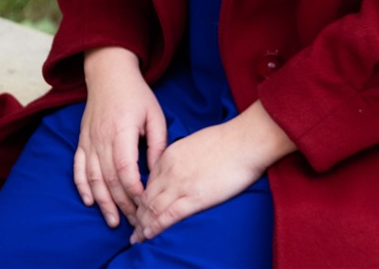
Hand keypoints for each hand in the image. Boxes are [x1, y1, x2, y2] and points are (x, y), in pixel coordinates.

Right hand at [74, 47, 166, 228]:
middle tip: (134, 221)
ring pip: (93, 178)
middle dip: (121, 203)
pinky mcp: (81, 141)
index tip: (145, 202)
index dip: (134, 189)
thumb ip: (157, 143)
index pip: (125, 168)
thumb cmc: (136, 94)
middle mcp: (101, 138)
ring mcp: (88, 140)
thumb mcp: (155, 114)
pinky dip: (82, 186)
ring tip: (113, 221)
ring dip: (102, 202)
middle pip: (109, 179)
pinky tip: (89, 201)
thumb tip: (157, 171)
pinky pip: (78, 168)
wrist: (109, 74)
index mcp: (121, 130)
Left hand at [130, 100, 294, 242]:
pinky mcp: (194, 198)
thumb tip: (180, 169)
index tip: (139, 209)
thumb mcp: (193, 142)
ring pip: (153, 209)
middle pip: (146, 197)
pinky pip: (168, 216)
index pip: (147, 182)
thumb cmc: (226, 140)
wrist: (244, 141)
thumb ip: (181, 157)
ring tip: (137, 238)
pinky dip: (155, 228)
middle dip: (138, 215)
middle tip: (134, 229)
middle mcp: (169, 170)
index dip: (141, 199)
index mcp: (169, 155)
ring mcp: (180, 185)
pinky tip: (149, 236)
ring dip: (143, 226)